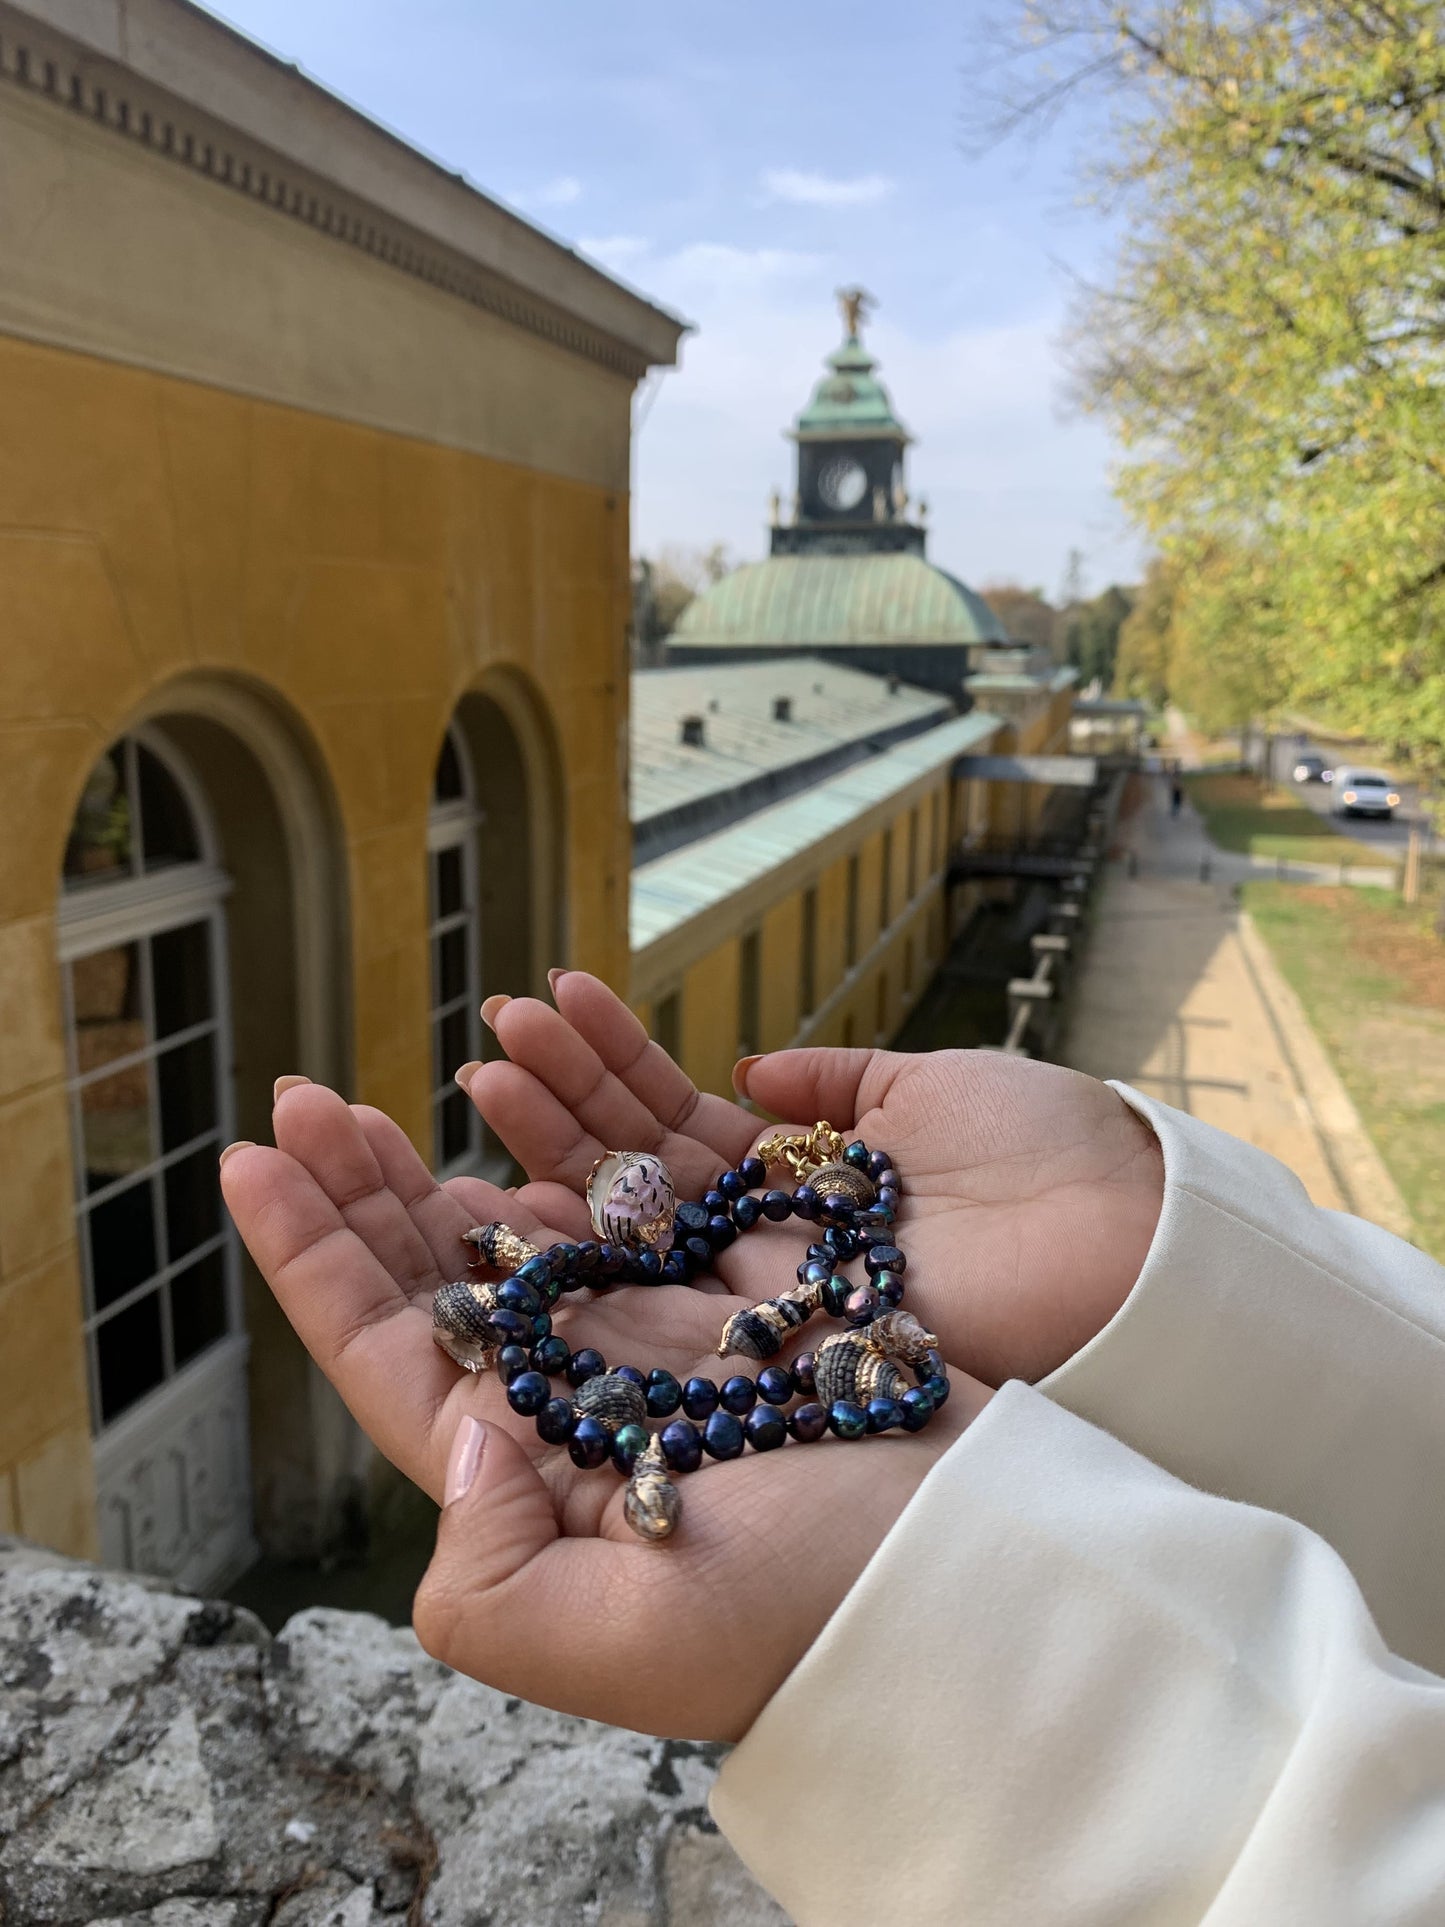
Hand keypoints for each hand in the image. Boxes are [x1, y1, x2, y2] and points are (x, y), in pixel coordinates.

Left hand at [220, 1080, 992, 1742]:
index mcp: (533, 1478)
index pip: (390, 1354)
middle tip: (312, 1096)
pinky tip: (563, 1063)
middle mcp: (587, 1396)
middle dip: (371, 1184)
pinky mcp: (746, 1276)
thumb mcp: (621, 1644)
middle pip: (448, 1272)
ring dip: (488, 1129)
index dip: (312, 1259)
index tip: (251, 1162)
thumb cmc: (808, 1617)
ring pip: (548, 1208)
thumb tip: (458, 1435)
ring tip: (442, 1057)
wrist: (976, 1565)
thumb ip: (490, 1575)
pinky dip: (606, 1108)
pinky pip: (656, 1175)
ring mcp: (666, 1330)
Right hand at [464, 971, 1164, 1387]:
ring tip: (485, 1070)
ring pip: (624, 1224)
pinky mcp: (764, 1343)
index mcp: (800, 1178)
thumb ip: (837, 1084)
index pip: (670, 1120)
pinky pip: (656, 1290)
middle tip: (495, 1028)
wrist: (1128, 1244)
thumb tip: (752, 1070)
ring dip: (549, 1148)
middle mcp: (762, 1241)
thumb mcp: (929, 1087)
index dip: (605, 1066)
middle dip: (549, 1101)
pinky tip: (512, 1178)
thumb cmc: (1047, 1153)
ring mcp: (755, 1295)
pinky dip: (583, 1239)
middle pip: (628, 1171)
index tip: (543, 1004)